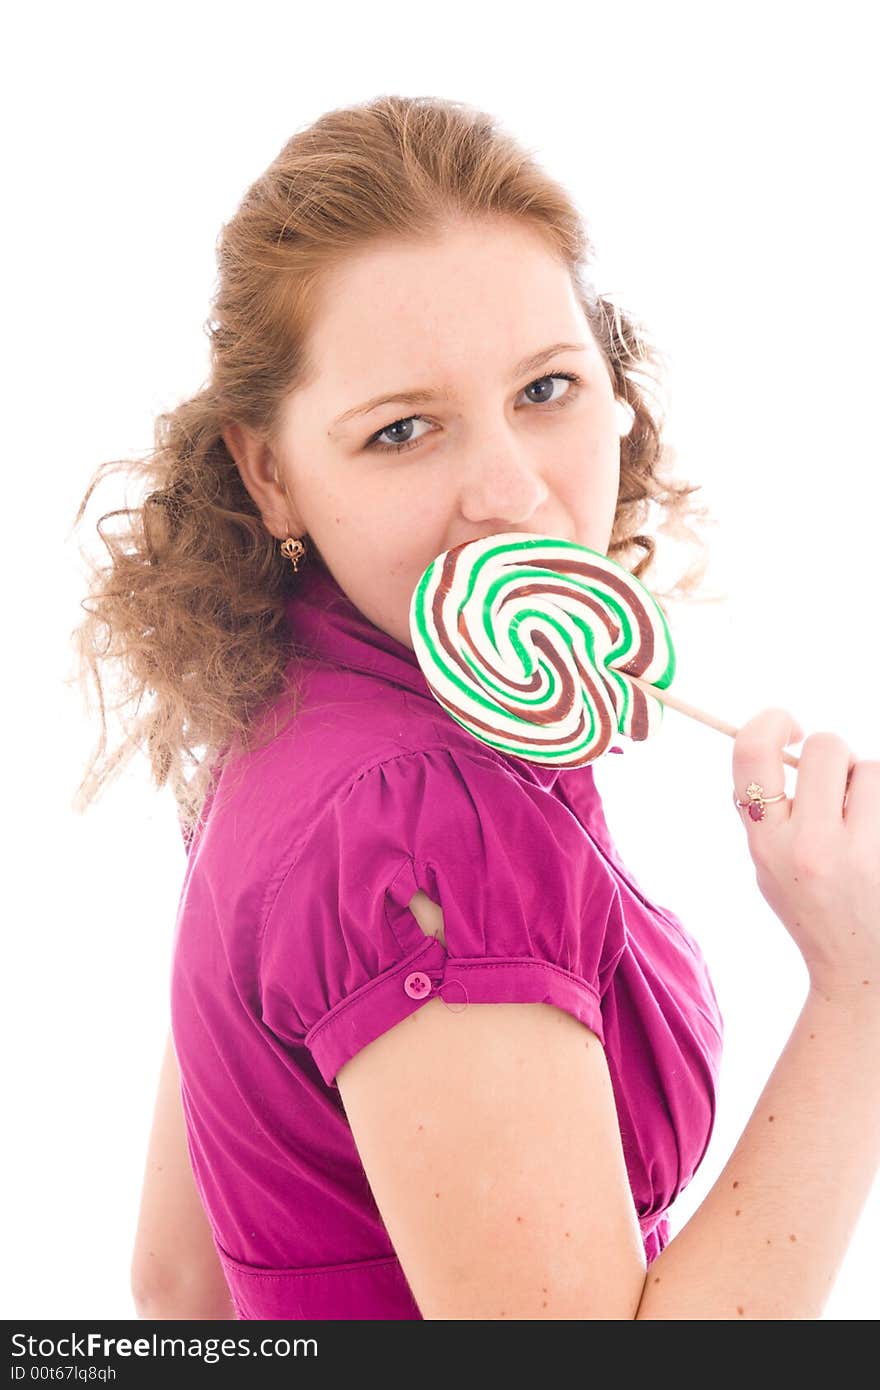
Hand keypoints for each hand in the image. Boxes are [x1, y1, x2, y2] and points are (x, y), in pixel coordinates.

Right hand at [733, 708, 879, 994]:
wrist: (863, 974)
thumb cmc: (815, 910)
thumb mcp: (768, 868)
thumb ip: (766, 812)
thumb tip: (779, 745)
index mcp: (766, 844)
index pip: (752, 752)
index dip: (770, 720)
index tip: (790, 727)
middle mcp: (810, 847)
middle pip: (825, 745)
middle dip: (834, 757)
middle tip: (838, 788)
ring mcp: (859, 853)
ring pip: (870, 769)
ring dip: (868, 787)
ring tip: (866, 827)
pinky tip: (878, 844)